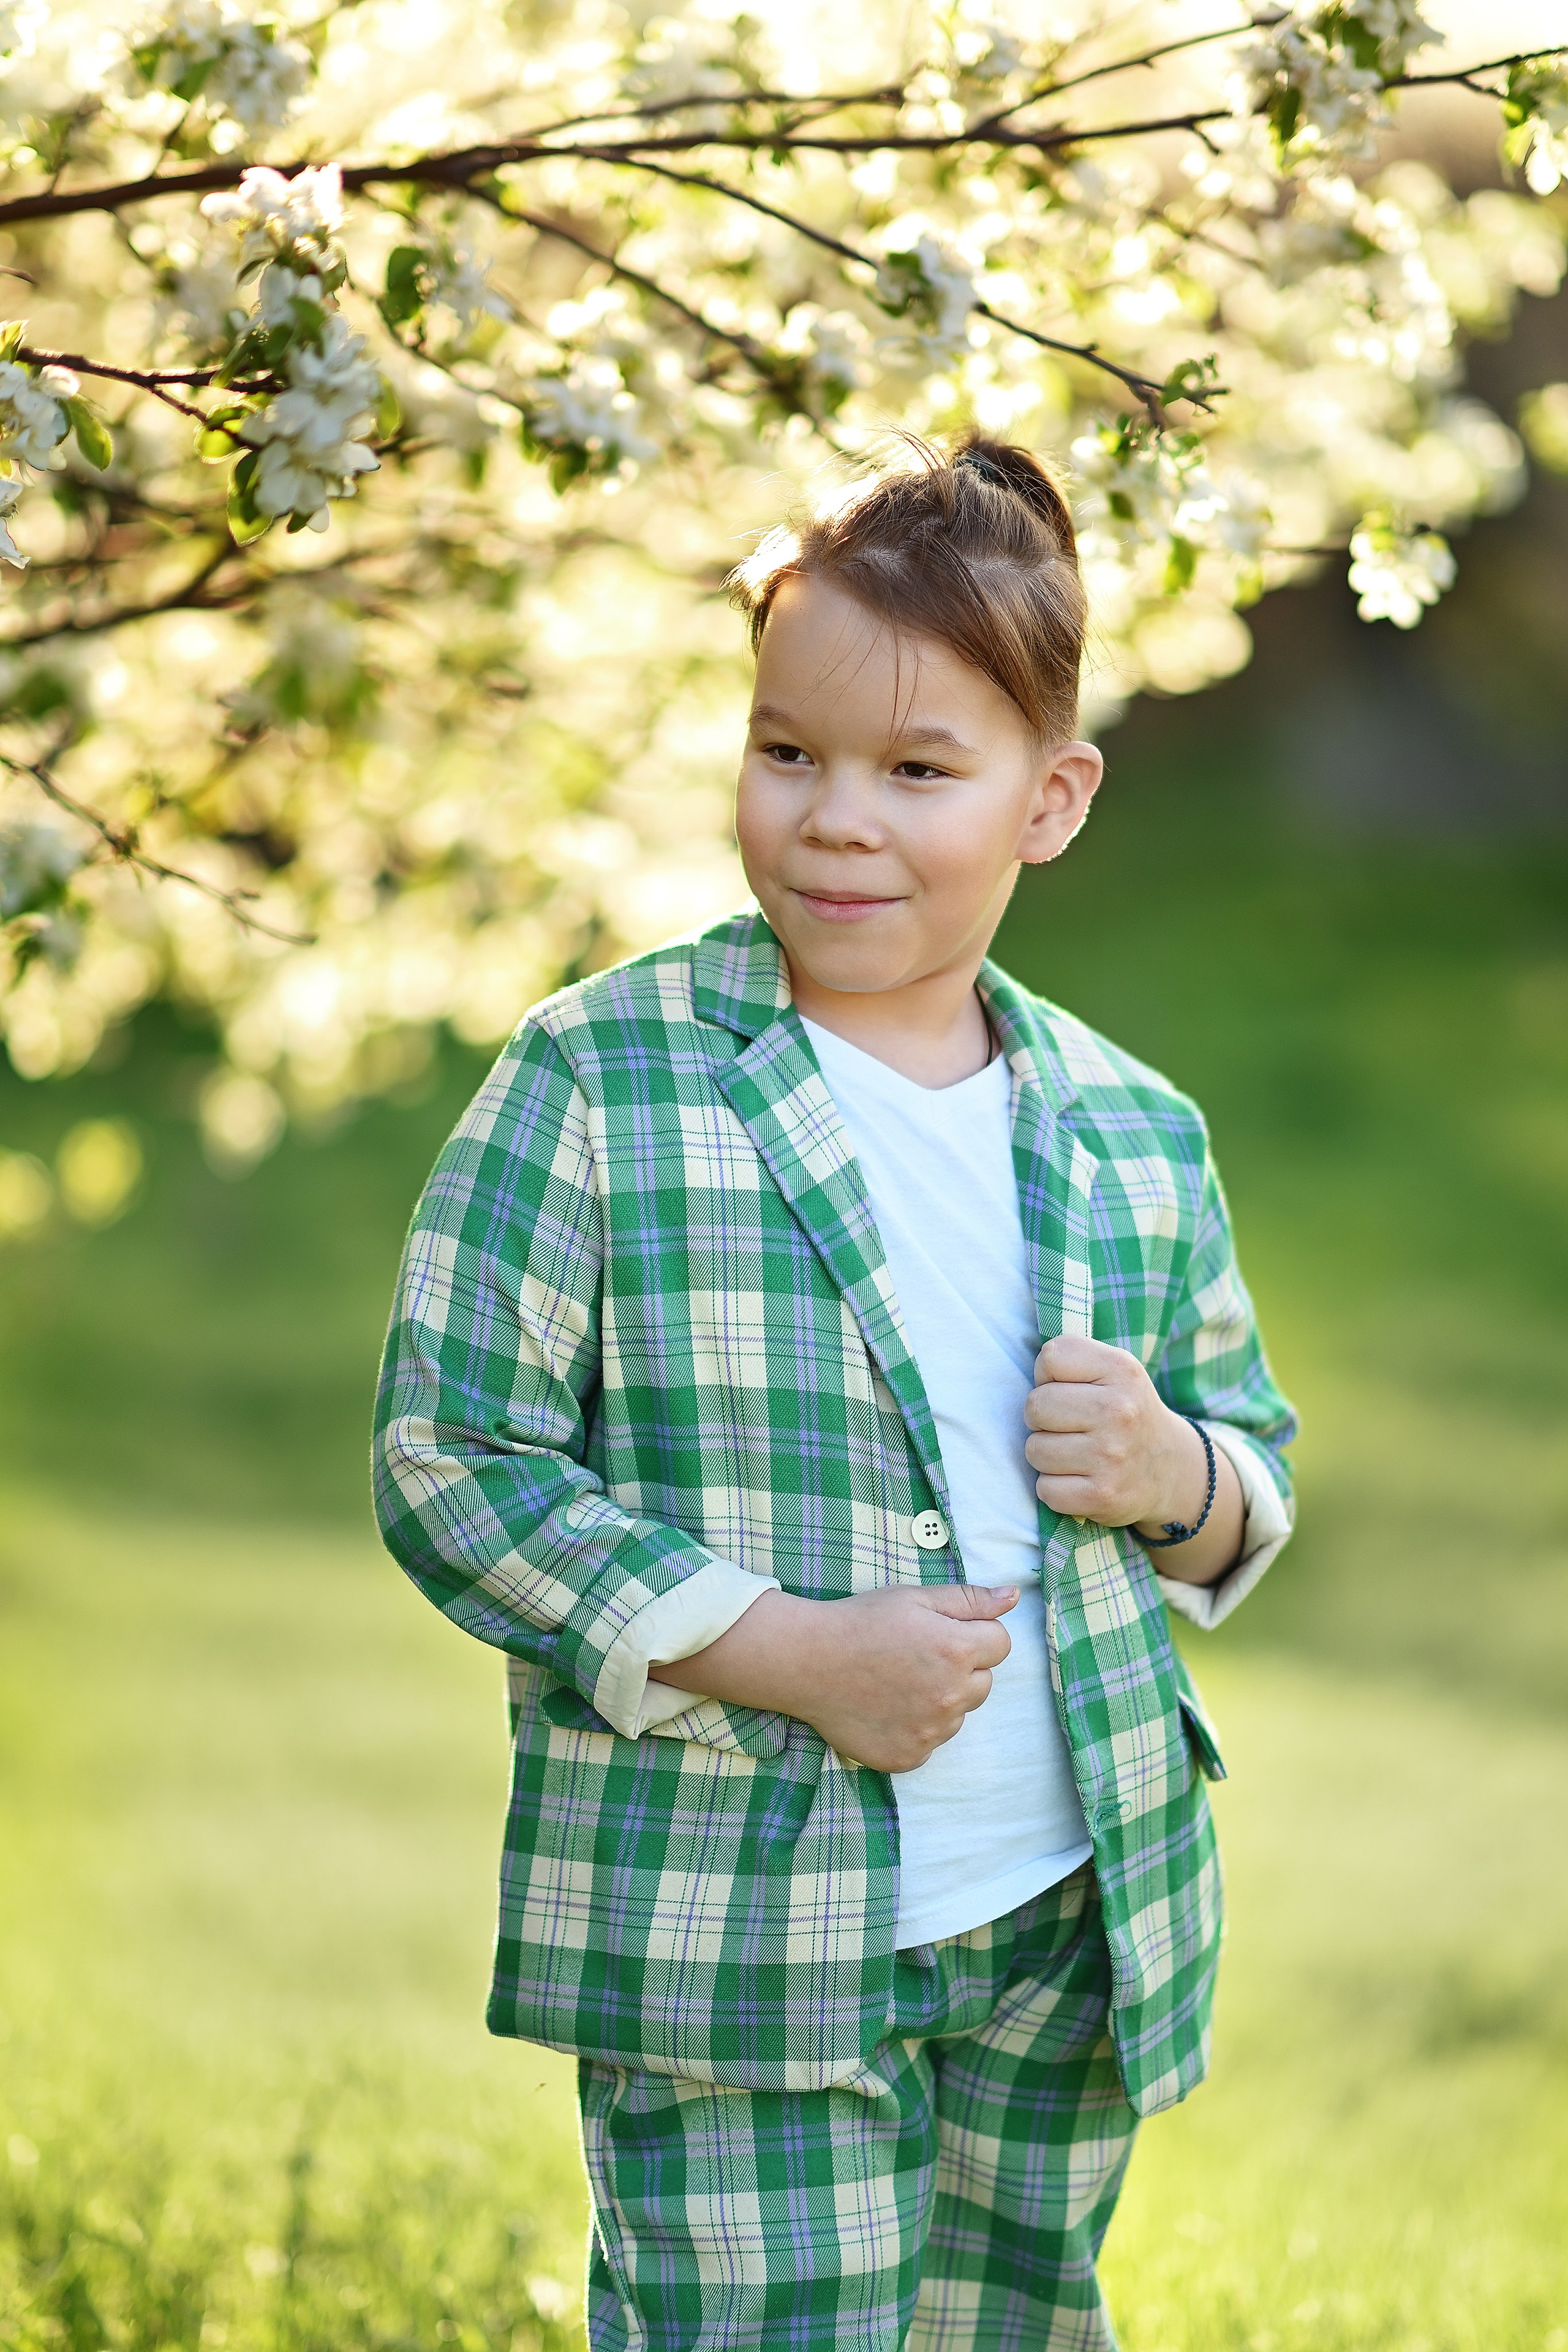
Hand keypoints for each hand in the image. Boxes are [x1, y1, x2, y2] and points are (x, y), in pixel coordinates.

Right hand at [647, 1581, 1017, 1772]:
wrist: (807, 1661)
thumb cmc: (861, 1622)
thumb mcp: (915, 1597)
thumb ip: (970, 1600)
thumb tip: (1014, 1598)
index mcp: (957, 1650)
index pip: (1001, 1644)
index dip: (975, 1633)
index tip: (942, 1632)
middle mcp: (951, 1696)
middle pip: (983, 1683)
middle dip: (962, 1668)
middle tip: (917, 1656)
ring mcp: (931, 1732)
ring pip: (958, 1714)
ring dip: (941, 1700)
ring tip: (898, 1682)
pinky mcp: (910, 1757)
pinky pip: (932, 1741)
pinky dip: (917, 1727)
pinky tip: (888, 1707)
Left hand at [1022, 1335, 1243, 1584]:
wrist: (1170, 1468)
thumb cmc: (1125, 1412)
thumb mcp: (1113, 1370)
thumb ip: (1072, 1358)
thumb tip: (1024, 1369)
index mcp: (1121, 1370)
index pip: (1050, 1357)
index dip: (1050, 1376)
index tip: (1070, 1391)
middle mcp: (1119, 1411)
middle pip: (1035, 1406)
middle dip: (1042, 1418)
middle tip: (1070, 1426)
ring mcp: (1112, 1456)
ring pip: (1034, 1450)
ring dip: (1047, 1455)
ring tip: (1076, 1453)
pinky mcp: (1103, 1495)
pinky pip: (1045, 1489)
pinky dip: (1055, 1488)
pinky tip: (1080, 1480)